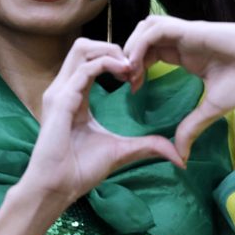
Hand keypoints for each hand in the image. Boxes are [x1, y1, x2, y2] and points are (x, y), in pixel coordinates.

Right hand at [20, 38, 182, 207]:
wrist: (57, 188)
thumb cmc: (81, 170)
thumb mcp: (121, 151)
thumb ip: (147, 146)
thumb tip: (178, 155)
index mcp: (74, 95)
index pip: (90, 59)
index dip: (116, 58)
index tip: (137, 74)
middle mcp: (64, 88)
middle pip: (83, 46)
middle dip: (112, 47)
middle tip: (134, 65)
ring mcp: (60, 92)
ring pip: (81, 48)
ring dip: (109, 51)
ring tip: (129, 67)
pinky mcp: (61, 101)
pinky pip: (84, 70)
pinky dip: (106, 65)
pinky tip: (124, 75)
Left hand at [124, 16, 234, 158]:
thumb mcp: (214, 108)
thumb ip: (193, 126)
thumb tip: (180, 155)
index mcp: (190, 55)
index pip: (152, 52)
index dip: (137, 67)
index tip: (133, 90)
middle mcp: (186, 40)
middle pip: (144, 36)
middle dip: (128, 55)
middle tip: (125, 80)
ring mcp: (189, 32)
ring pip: (147, 27)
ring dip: (132, 46)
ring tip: (129, 72)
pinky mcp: (193, 29)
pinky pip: (157, 29)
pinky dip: (140, 44)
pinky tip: (138, 65)